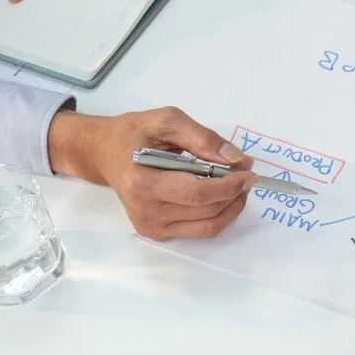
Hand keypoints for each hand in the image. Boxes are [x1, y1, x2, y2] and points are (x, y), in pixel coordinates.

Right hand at [47, 107, 256, 240]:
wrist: (105, 153)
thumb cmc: (133, 134)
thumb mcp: (166, 121)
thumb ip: (202, 137)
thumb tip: (235, 158)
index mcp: (142, 184)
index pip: (196, 193)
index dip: (229, 185)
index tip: (249, 172)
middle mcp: (145, 212)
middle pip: (206, 210)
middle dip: (234, 192)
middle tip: (245, 171)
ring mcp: (150, 227)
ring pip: (208, 225)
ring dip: (230, 205)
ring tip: (236, 183)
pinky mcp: (157, 233)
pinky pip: (199, 230)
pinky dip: (217, 214)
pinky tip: (219, 195)